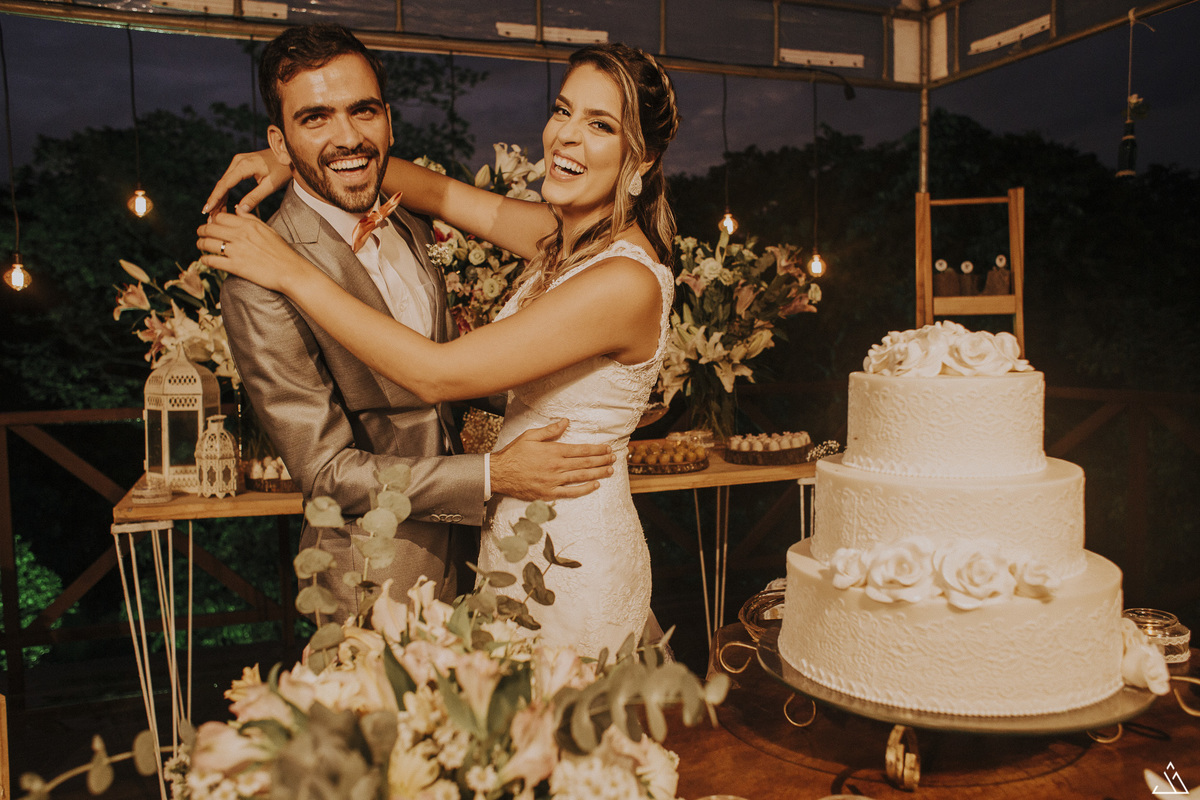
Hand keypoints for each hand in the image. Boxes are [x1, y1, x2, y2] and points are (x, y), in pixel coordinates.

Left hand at [197, 210, 311, 292]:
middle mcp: (240, 235)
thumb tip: (236, 209)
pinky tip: (205, 260)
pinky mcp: (235, 266)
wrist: (290, 271)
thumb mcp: (267, 229)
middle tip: (200, 234)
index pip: (221, 217)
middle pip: (210, 228)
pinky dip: (205, 260)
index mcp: (248, 225)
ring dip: (200, 244)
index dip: (212, 220)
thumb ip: (250, 218)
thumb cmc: (281, 251)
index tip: (211, 224)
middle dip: (201, 231)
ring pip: (207, 243)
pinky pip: (212, 261)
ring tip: (200, 245)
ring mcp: (236, 251)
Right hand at [201, 149, 290, 214]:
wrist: (287, 154)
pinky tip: (222, 204)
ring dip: (219, 198)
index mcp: (244, 165)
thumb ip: (255, 197)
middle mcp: (238, 161)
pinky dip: (225, 192)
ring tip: (214, 214)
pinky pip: (229, 180)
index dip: (215, 198)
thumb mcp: (271, 185)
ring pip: (224, 183)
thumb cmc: (282, 169)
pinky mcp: (241, 164)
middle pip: (222, 184)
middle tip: (209, 217)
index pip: (224, 184)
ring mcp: (238, 162)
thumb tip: (240, 210)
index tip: (206, 210)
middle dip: (215, 201)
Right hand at [490, 419, 615, 500]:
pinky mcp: (549, 494)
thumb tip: (566, 422)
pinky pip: (571, 492)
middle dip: (602, 460)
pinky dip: (584, 489)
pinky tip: (594, 486)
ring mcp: (554, 481)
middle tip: (614, 458)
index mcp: (553, 451)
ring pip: (581, 477)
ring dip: (598, 473)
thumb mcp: (530, 436)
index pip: (581, 450)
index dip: (596, 450)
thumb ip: (550, 430)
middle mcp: (556, 466)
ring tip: (610, 470)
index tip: (607, 448)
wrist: (499, 474)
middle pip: (585, 463)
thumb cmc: (514, 454)